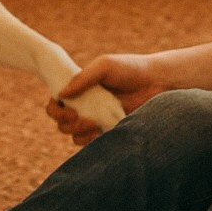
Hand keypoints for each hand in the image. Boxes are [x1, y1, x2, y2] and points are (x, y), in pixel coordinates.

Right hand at [46, 53, 166, 143]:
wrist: (156, 82)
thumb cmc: (130, 69)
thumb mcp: (105, 66)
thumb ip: (83, 78)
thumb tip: (62, 94)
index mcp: (81, 91)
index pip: (56, 104)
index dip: (55, 110)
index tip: (67, 110)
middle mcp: (86, 107)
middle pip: (62, 123)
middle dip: (66, 123)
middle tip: (79, 117)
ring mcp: (97, 120)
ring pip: (75, 135)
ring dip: (78, 132)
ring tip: (93, 124)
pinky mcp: (110, 132)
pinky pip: (92, 144)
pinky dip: (91, 141)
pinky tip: (99, 132)